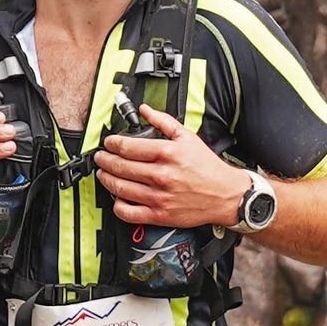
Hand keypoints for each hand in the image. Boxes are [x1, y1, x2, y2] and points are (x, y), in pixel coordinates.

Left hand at [96, 101, 245, 228]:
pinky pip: (129, 212)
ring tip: (104, 174)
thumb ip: (163, 122)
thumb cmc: (208, 168)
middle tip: (101, 157)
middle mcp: (161, 175)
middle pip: (120, 167)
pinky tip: (117, 198)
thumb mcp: (188, 137)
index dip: (112, 144)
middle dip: (105, 160)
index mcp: (167, 154)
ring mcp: (159, 197)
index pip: (128, 147)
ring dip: (106, 180)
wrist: (226, 195)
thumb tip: (145, 110)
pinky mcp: (160, 215)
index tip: (109, 143)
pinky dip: (117, 205)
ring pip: (120, 188)